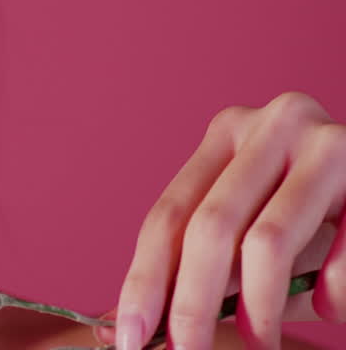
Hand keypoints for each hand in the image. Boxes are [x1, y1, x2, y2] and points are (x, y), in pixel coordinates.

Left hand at [102, 91, 344, 349]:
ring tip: (262, 345)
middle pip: (210, 228)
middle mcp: (272, 125)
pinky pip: (341, 254)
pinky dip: (332, 294)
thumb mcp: (256, 227)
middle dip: (192, 304)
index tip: (130, 336)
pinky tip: (330, 308)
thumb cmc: (320, 218)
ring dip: (260, 310)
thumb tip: (132, 324)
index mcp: (228, 132)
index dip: (144, 280)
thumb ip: (206, 264)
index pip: (169, 214)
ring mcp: (326, 144)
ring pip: (269, 243)